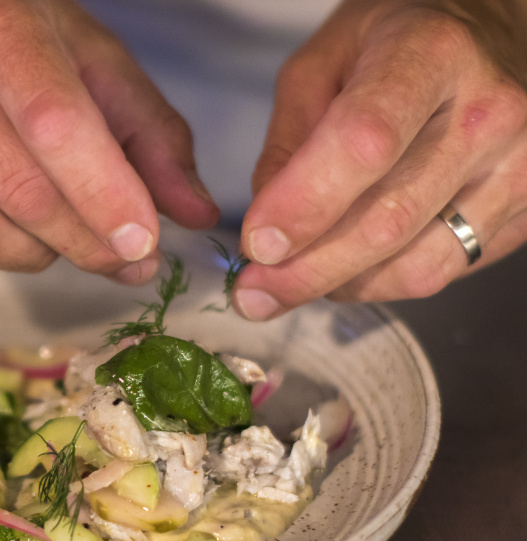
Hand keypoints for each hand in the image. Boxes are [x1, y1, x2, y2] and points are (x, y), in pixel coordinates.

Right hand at [0, 0, 217, 293]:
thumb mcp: (86, 59)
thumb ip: (148, 134)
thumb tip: (194, 214)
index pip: (53, 125)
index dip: (105, 196)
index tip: (144, 244)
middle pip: (17, 197)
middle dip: (85, 243)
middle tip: (118, 253)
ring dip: (29, 257)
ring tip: (45, 230)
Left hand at [234, 0, 526, 319]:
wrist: (491, 36)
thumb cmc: (398, 45)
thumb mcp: (320, 66)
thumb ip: (286, 145)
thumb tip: (270, 234)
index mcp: (430, 53)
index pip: (364, 143)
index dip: (305, 204)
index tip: (258, 245)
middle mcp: (489, 110)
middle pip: (388, 219)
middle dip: (306, 270)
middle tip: (254, 291)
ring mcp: (520, 165)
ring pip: (418, 264)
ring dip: (341, 286)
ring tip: (295, 279)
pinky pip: (443, 271)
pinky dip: (381, 283)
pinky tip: (349, 267)